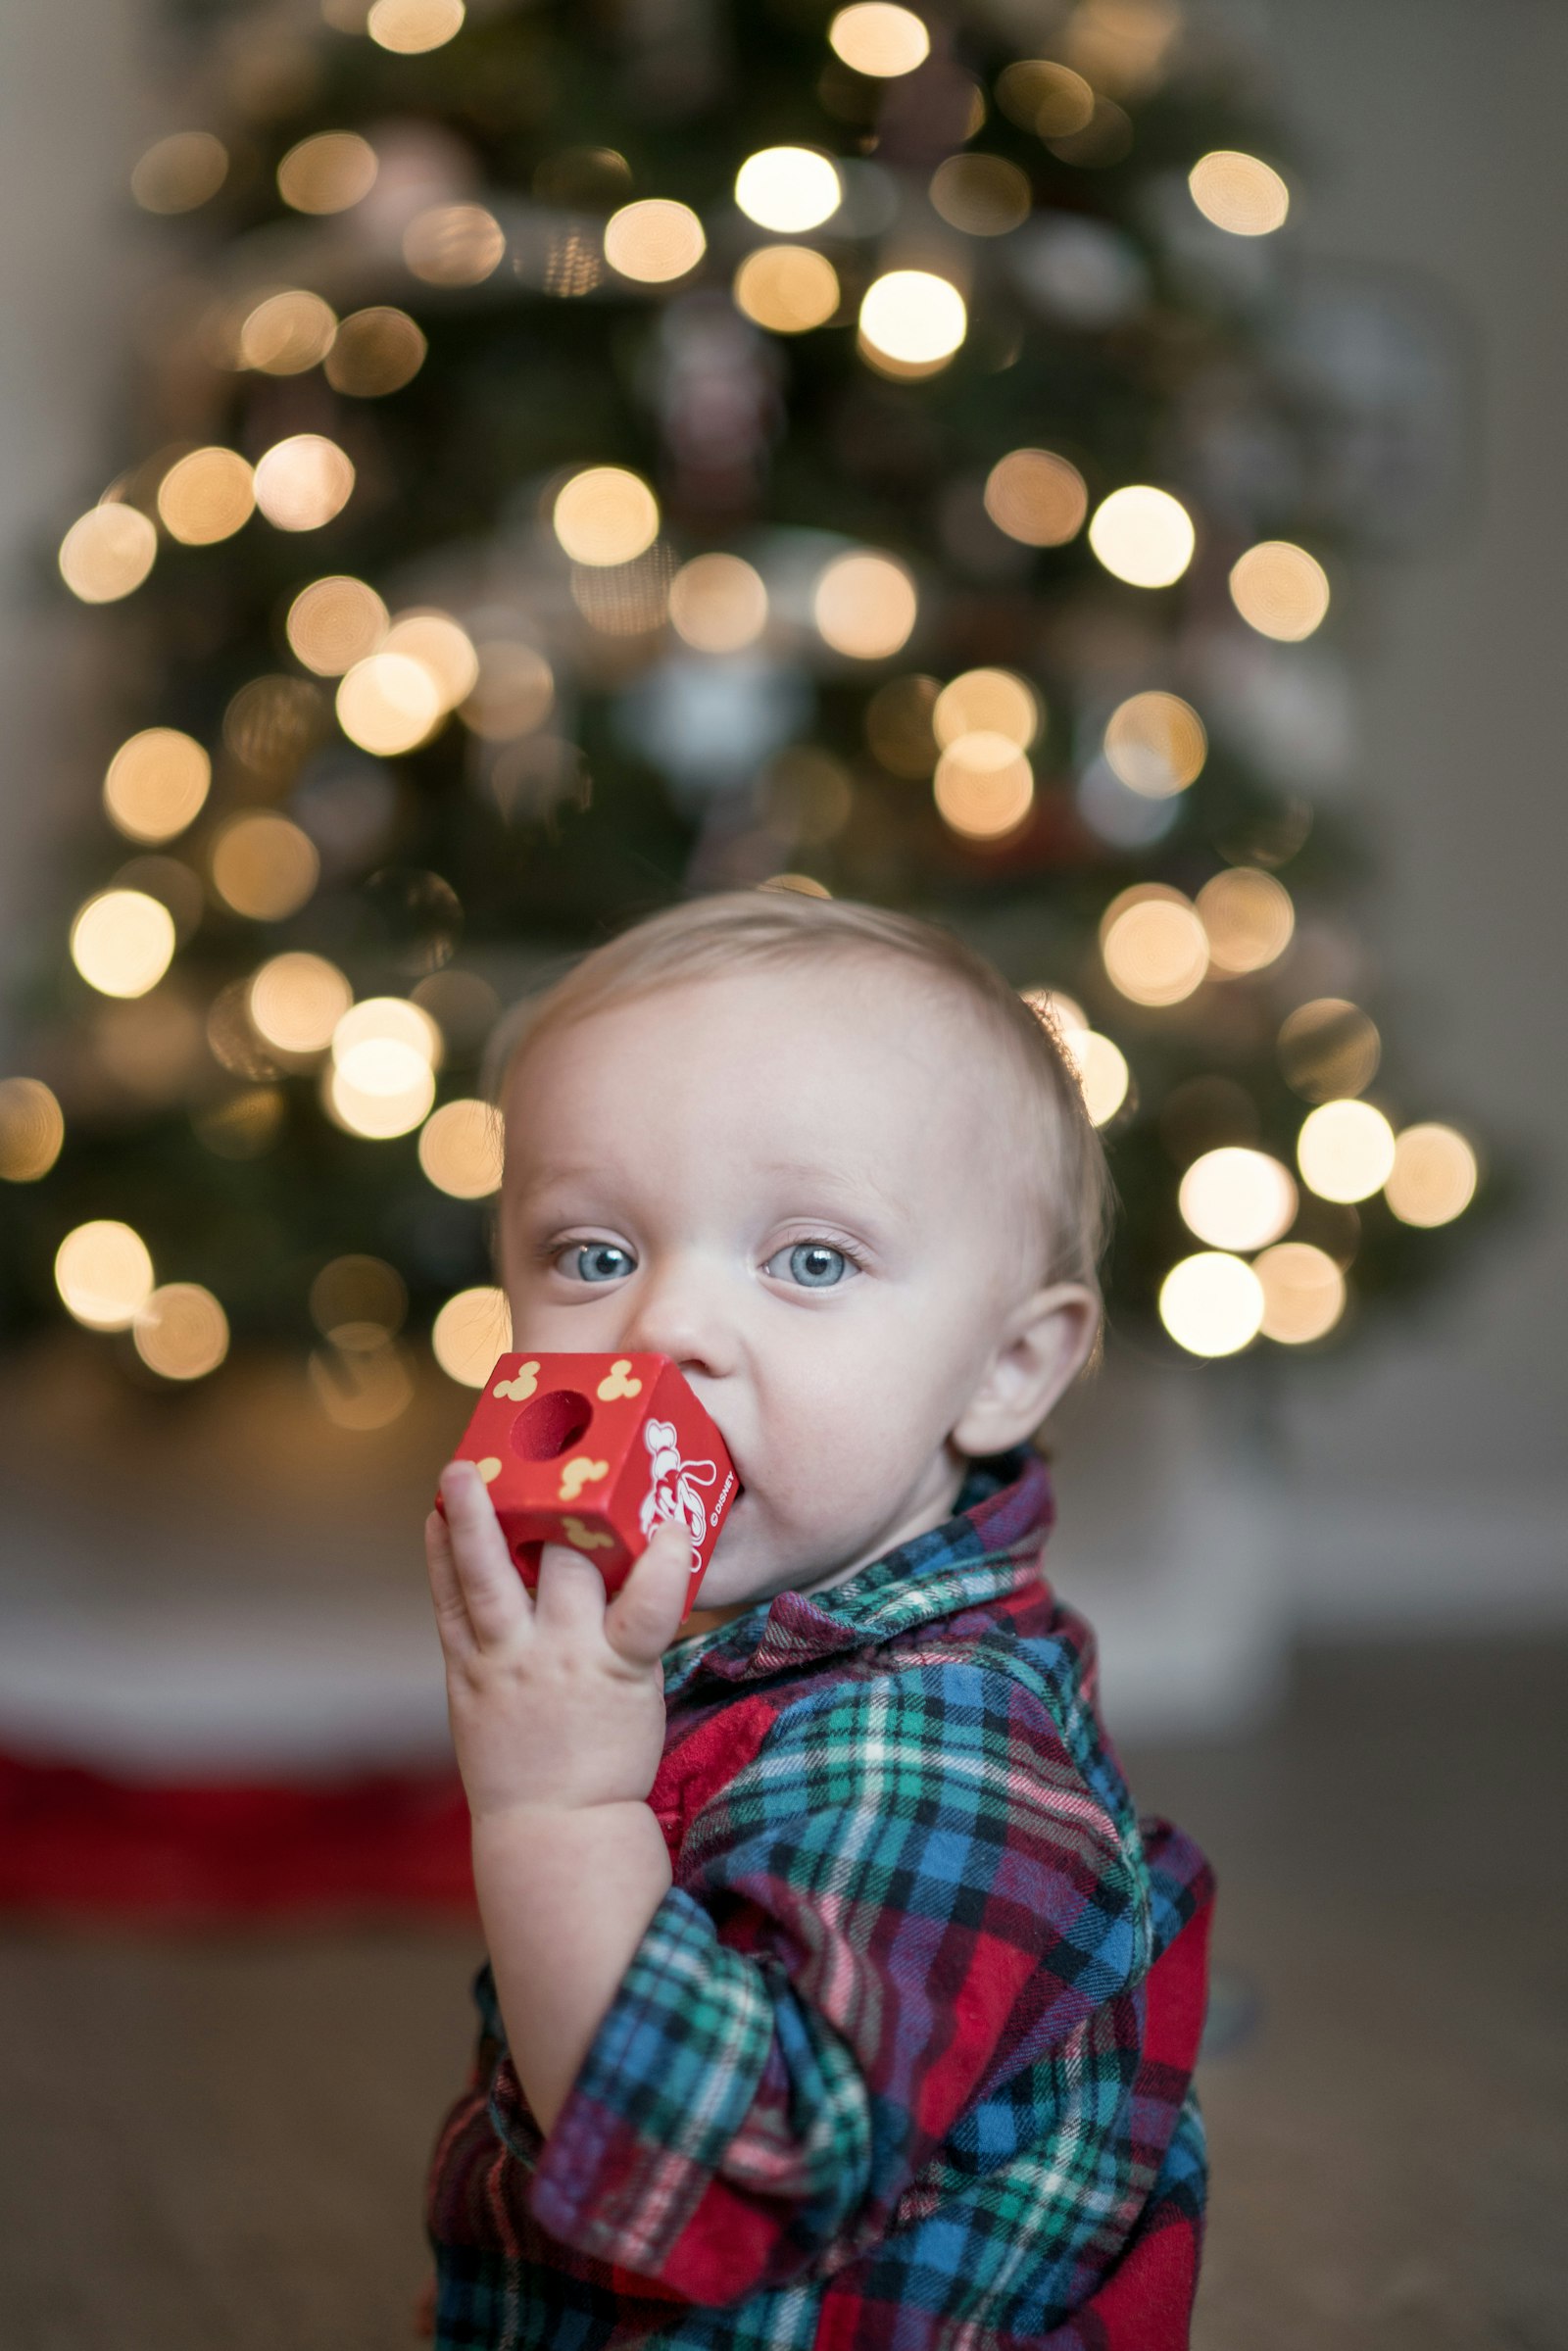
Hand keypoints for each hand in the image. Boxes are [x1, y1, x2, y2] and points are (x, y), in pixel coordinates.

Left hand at [425, 1461, 694, 1825]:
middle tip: (556, 1454)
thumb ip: (636, 1624)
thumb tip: (643, 1549)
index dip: (665, 1563)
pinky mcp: (467, 1674)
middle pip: (566, 1570)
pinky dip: (444, 1558)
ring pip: (489, 1580)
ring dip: (475, 1520)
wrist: (555, 1827)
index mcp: (620, 1667)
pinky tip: (437, 1516)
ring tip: (462, 1469)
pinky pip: (450, 1606)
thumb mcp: (643, 1690)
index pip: (651, 1607)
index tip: (673, 1525)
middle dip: (565, 1512)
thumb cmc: (609, 1752)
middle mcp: (561, 1659)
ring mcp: (507, 1665)